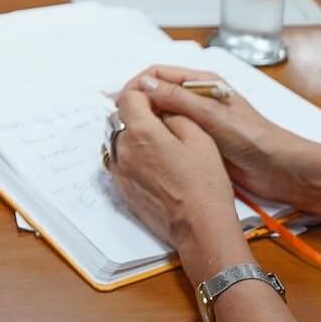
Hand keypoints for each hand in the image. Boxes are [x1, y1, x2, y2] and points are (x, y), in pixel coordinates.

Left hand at [108, 88, 242, 262]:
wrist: (199, 227)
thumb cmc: (204, 184)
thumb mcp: (199, 137)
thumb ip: (175, 115)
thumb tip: (161, 108)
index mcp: (142, 132)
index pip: (129, 97)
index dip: (144, 94)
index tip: (157, 100)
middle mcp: (124, 149)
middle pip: (119, 117)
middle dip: (136, 113)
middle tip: (160, 121)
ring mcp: (120, 171)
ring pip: (116, 139)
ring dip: (130, 134)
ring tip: (157, 143)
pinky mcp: (122, 189)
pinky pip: (118, 161)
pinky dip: (129, 155)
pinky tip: (152, 163)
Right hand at [118, 67, 307, 205]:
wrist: (279, 168)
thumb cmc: (251, 137)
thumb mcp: (211, 115)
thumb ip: (177, 99)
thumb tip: (142, 85)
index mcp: (202, 82)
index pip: (159, 74)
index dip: (137, 84)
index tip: (121, 102)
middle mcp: (198, 97)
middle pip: (158, 93)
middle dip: (138, 103)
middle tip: (121, 121)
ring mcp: (199, 120)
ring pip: (163, 116)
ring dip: (147, 122)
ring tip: (130, 136)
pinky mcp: (200, 141)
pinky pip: (172, 134)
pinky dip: (158, 137)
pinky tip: (148, 149)